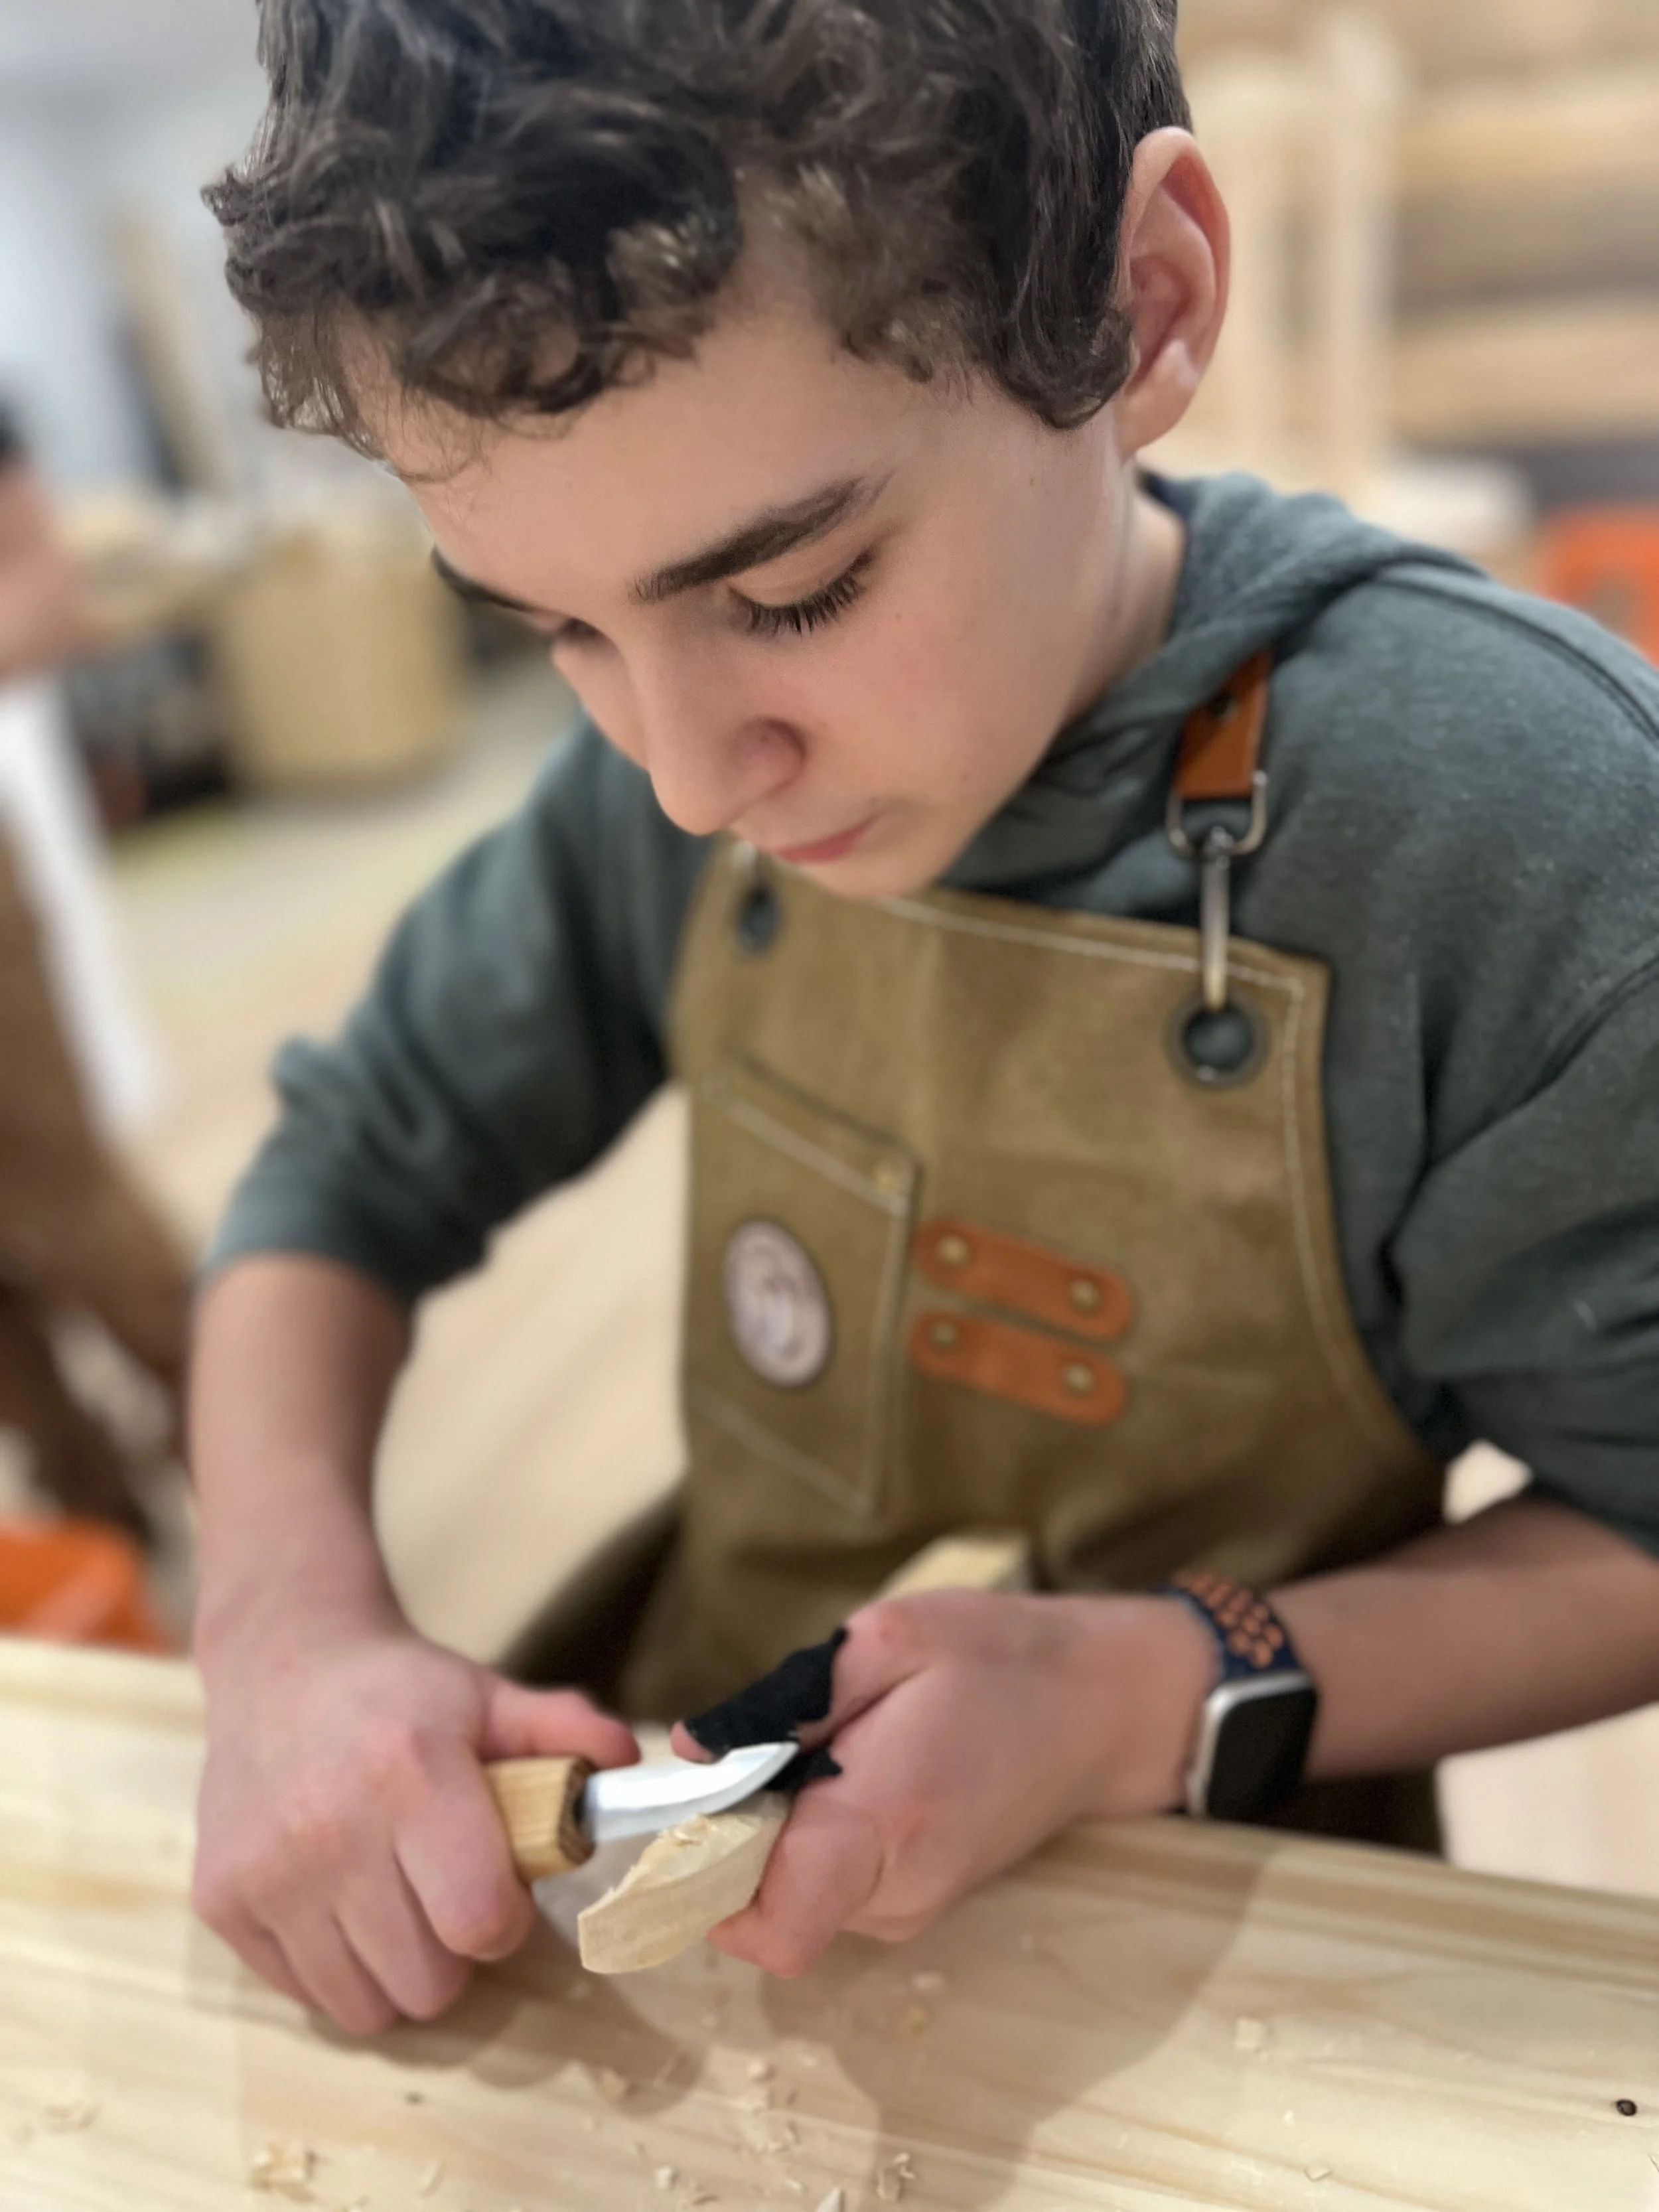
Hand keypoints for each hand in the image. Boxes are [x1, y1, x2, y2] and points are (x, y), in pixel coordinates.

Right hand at [192, 1601, 637, 2033]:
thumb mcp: (490, 1697)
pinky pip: (305, 1993)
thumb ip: (566, 1729)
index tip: (499, 1887)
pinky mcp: (221, 1902)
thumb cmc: (403, 1694)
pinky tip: (342, 1900)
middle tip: (445, 1892)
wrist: (282, 1663)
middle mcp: (330, 1831)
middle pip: (428, 1982)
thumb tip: (630, 1763)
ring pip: (364, 2006)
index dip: (505, 1919)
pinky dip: (334, 1967)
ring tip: (396, 1899)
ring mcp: (267, 1873)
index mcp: (411, 1777)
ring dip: (394, 1968)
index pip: (480, 1922)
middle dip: (453, 1950)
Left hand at [672, 1590, 1209, 1976]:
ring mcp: (909, 1909)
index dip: (703, 1877)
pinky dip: (814, 1839)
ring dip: (780, 1832)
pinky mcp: (913, 1903)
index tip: (699, 1807)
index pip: (767, 1922)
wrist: (1102, 1708)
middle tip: (778, 1747)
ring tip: (836, 1747)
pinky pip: (828, 1888)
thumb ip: (781, 1704)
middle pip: (762, 1907)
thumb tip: (691, 1753)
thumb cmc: (997, 1660)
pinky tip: (857, 1773)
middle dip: (737, 1834)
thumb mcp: (883, 1643)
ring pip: (791, 1897)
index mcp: (885, 1822)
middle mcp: (895, 1892)